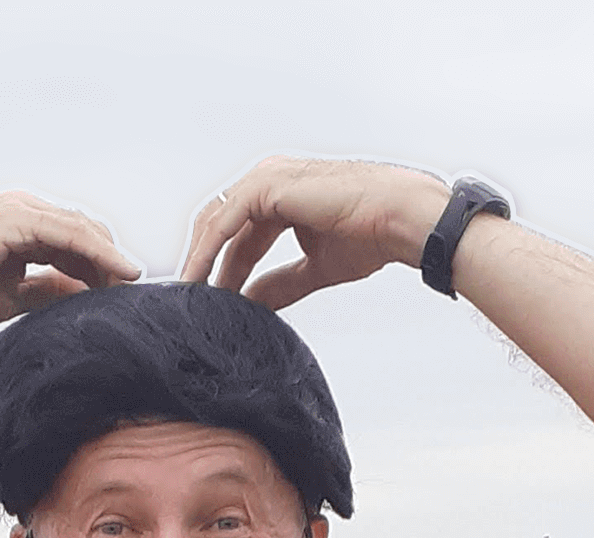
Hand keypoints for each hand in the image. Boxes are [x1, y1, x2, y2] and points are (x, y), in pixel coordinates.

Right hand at [0, 192, 139, 336]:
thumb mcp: (11, 296)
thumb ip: (48, 291)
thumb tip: (85, 298)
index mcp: (17, 226)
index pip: (73, 242)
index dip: (100, 268)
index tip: (120, 295)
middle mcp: (21, 210)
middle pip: (84, 232)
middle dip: (109, 263)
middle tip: (129, 296)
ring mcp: (19, 210)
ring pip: (82, 231)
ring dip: (111, 260)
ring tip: (132, 288)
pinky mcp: (16, 220)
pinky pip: (71, 235)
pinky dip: (100, 254)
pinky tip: (122, 274)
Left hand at [179, 157, 450, 309]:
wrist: (401, 218)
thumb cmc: (372, 233)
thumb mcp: (314, 267)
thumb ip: (280, 283)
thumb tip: (252, 302)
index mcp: (281, 195)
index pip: (236, 233)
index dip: (220, 268)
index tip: (210, 301)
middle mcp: (269, 181)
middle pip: (219, 225)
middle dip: (204, 263)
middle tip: (193, 302)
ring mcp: (266, 179)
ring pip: (216, 222)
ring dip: (200, 260)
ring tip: (191, 296)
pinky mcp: (267, 187)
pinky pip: (225, 222)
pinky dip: (208, 251)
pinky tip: (200, 279)